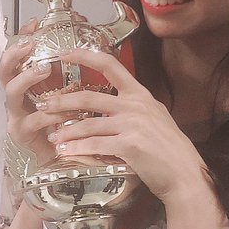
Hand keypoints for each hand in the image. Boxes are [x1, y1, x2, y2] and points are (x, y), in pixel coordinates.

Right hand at [0, 18, 77, 169]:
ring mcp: (15, 115)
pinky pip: (33, 120)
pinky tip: (66, 108)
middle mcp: (15, 97)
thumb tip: (83, 38)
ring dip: (27, 79)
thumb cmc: (68, 122)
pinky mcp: (22, 134)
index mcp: (25, 84)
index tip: (33, 24)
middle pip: (3, 71)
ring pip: (12, 93)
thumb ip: (71, 70)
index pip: (15, 56)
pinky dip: (50, 113)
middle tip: (30, 45)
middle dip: (14, 55)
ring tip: (44, 69)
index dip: (20, 38)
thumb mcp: (69, 91)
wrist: (66, 157)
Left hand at [39, 48, 213, 203]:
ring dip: (66, 131)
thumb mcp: (155, 118)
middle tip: (43, 105)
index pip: (111, 65)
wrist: (184, 175)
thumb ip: (134, 108)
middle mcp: (135, 105)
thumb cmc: (169, 150)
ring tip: (52, 137)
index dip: (85, 56)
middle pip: (89, 97)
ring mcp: (132, 124)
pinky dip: (78, 149)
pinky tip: (66, 153)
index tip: (65, 53)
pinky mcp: (129, 145)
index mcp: (140, 94)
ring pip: (88, 124)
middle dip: (61, 102)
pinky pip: (95, 145)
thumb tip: (112, 106)